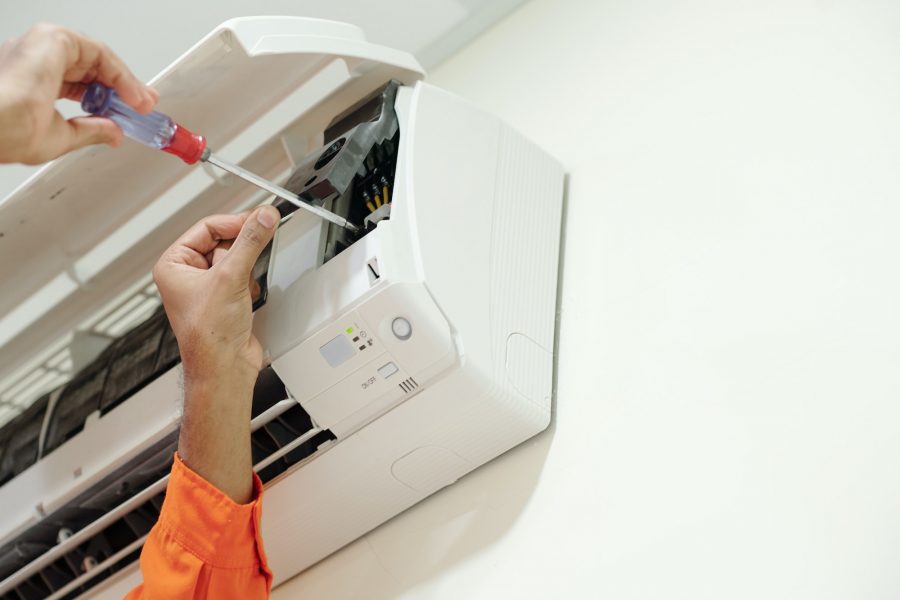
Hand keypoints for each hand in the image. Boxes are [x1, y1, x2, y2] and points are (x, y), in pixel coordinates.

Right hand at [0, 23, 157, 164]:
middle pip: (91, 68)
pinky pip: (99, 52)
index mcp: (32, 80)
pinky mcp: (53, 38)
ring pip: (98, 58)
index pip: (78, 83)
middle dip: (123, 87)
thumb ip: (90, 130)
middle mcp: (36, 60)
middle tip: (145, 105)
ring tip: (142, 103)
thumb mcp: (62, 136)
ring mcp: (43, 47)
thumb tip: (113, 132)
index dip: (108, 97)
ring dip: (125, 82)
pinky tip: (131, 93)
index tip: (130, 111)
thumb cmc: (10, 133)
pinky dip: (120, 73)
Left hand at [153, 206, 279, 502]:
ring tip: (243, 287)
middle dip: (241, 251)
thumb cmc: (209, 335)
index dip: (234, 223)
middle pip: (223, 242)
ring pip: (236, 259)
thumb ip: (250, 241)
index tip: (258, 220)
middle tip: (258, 244)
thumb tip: (263, 217)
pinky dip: (251, 283)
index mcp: (174, 265)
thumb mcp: (231, 277)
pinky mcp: (227, 300)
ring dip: (246, 270)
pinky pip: (244, 277)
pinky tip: (248, 298)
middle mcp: (188, 275)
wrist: (225, 368)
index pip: (207, 228)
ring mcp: (208, 288)